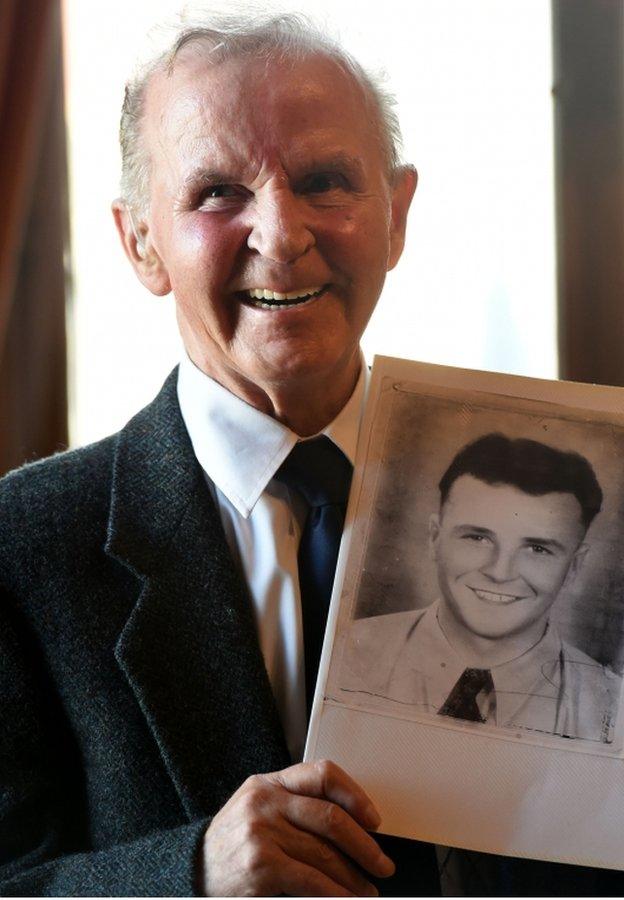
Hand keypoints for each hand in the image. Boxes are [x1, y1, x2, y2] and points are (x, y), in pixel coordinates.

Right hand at [199, 759, 394, 895]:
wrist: (190, 872)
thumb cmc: (231, 845)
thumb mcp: (258, 810)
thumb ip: (295, 807)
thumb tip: (351, 827)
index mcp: (269, 783)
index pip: (322, 773)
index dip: (355, 795)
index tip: (373, 819)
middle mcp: (266, 802)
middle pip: (331, 817)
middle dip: (364, 846)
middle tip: (382, 864)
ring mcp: (262, 833)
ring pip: (325, 854)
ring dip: (355, 878)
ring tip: (367, 891)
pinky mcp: (262, 865)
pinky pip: (313, 881)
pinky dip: (336, 895)